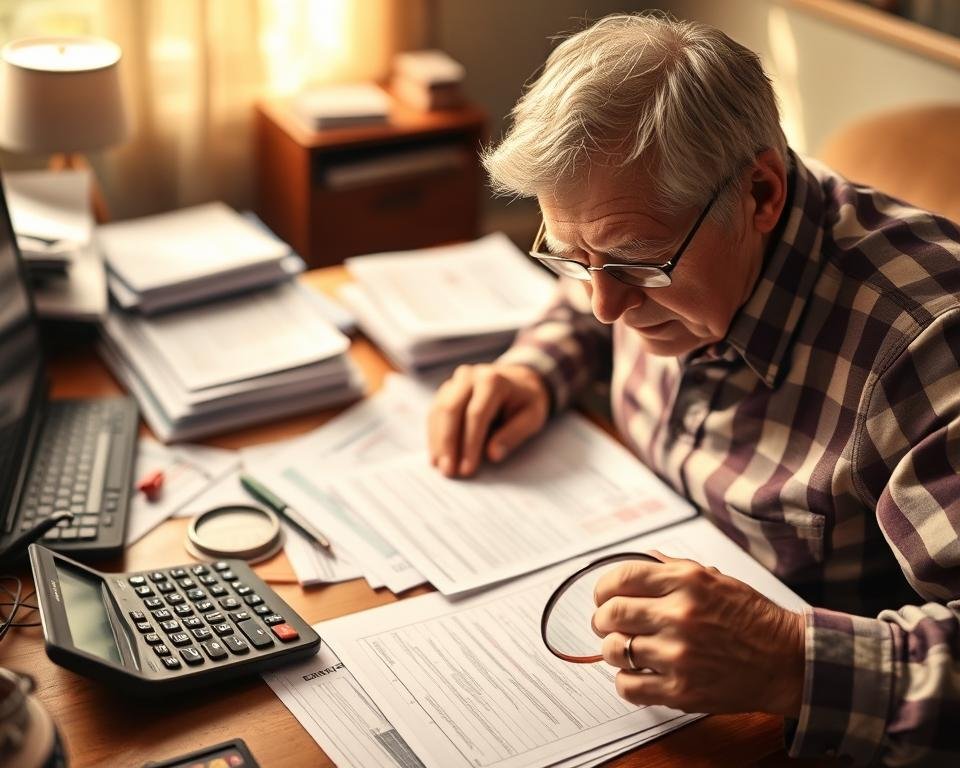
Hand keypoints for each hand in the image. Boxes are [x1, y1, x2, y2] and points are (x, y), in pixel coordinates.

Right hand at [427, 363, 548, 476]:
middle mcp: (470, 376)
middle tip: (448, 471)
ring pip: (439, 411)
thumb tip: (493, 455)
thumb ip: (513, 434)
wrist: (519, 381)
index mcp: (493, 381)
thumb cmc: (526, 402)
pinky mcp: (447, 390)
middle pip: (452, 410)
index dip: (470, 444)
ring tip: (440, 467)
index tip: (468, 469)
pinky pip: (435, 412)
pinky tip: (436, 455)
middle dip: (448, 444)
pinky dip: (434, 435)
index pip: (476, 415)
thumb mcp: (532, 417)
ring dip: (438, 442)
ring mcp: (455, 381)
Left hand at [592, 552, 804, 716]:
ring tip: (626, 649)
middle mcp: (679, 615)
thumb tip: (637, 559)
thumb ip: (672, 568)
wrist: (787, 660)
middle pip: (611, 614)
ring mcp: (678, 655)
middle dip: (602, 619)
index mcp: (687, 582)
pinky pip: (628, 686)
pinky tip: (637, 674)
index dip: (603, 588)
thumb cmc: (751, 618)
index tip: (603, 596)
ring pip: (614, 650)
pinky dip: (625, 681)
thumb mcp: (715, 578)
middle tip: (608, 624)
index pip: (621, 578)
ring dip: (613, 650)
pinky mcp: (681, 690)